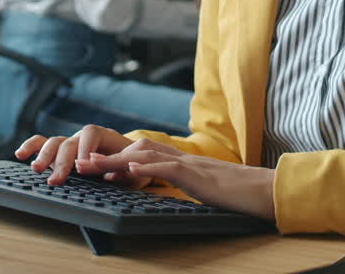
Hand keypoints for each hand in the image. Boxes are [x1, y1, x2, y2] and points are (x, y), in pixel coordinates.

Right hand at [15, 125, 144, 186]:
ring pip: (54, 142)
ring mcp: (69, 143)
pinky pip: (42, 143)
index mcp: (104, 136)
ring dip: (44, 155)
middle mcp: (83, 137)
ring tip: (36, 170)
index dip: (85, 149)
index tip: (82, 166)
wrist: (130, 164)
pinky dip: (31, 147)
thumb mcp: (134, 170)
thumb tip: (110, 174)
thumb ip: (123, 171)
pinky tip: (20, 155)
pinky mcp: (58, 152)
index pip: (92, 133)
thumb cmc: (133, 166)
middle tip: (57, 179)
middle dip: (62, 160)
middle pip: (70, 141)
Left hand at [84, 138, 276, 219]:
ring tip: (93, 165)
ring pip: (146, 154)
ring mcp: (189, 164)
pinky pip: (169, 167)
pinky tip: (130, 170)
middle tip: (80, 164)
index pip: (142, 156)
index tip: (93, 167)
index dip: (116, 160)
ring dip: (116, 159)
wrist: (263, 191)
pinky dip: (148, 167)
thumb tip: (163, 189)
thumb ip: (182, 185)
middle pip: (136, 150)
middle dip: (107, 156)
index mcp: (180, 163)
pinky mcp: (198, 175)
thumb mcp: (201, 190)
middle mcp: (181, 159)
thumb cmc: (235, 195)